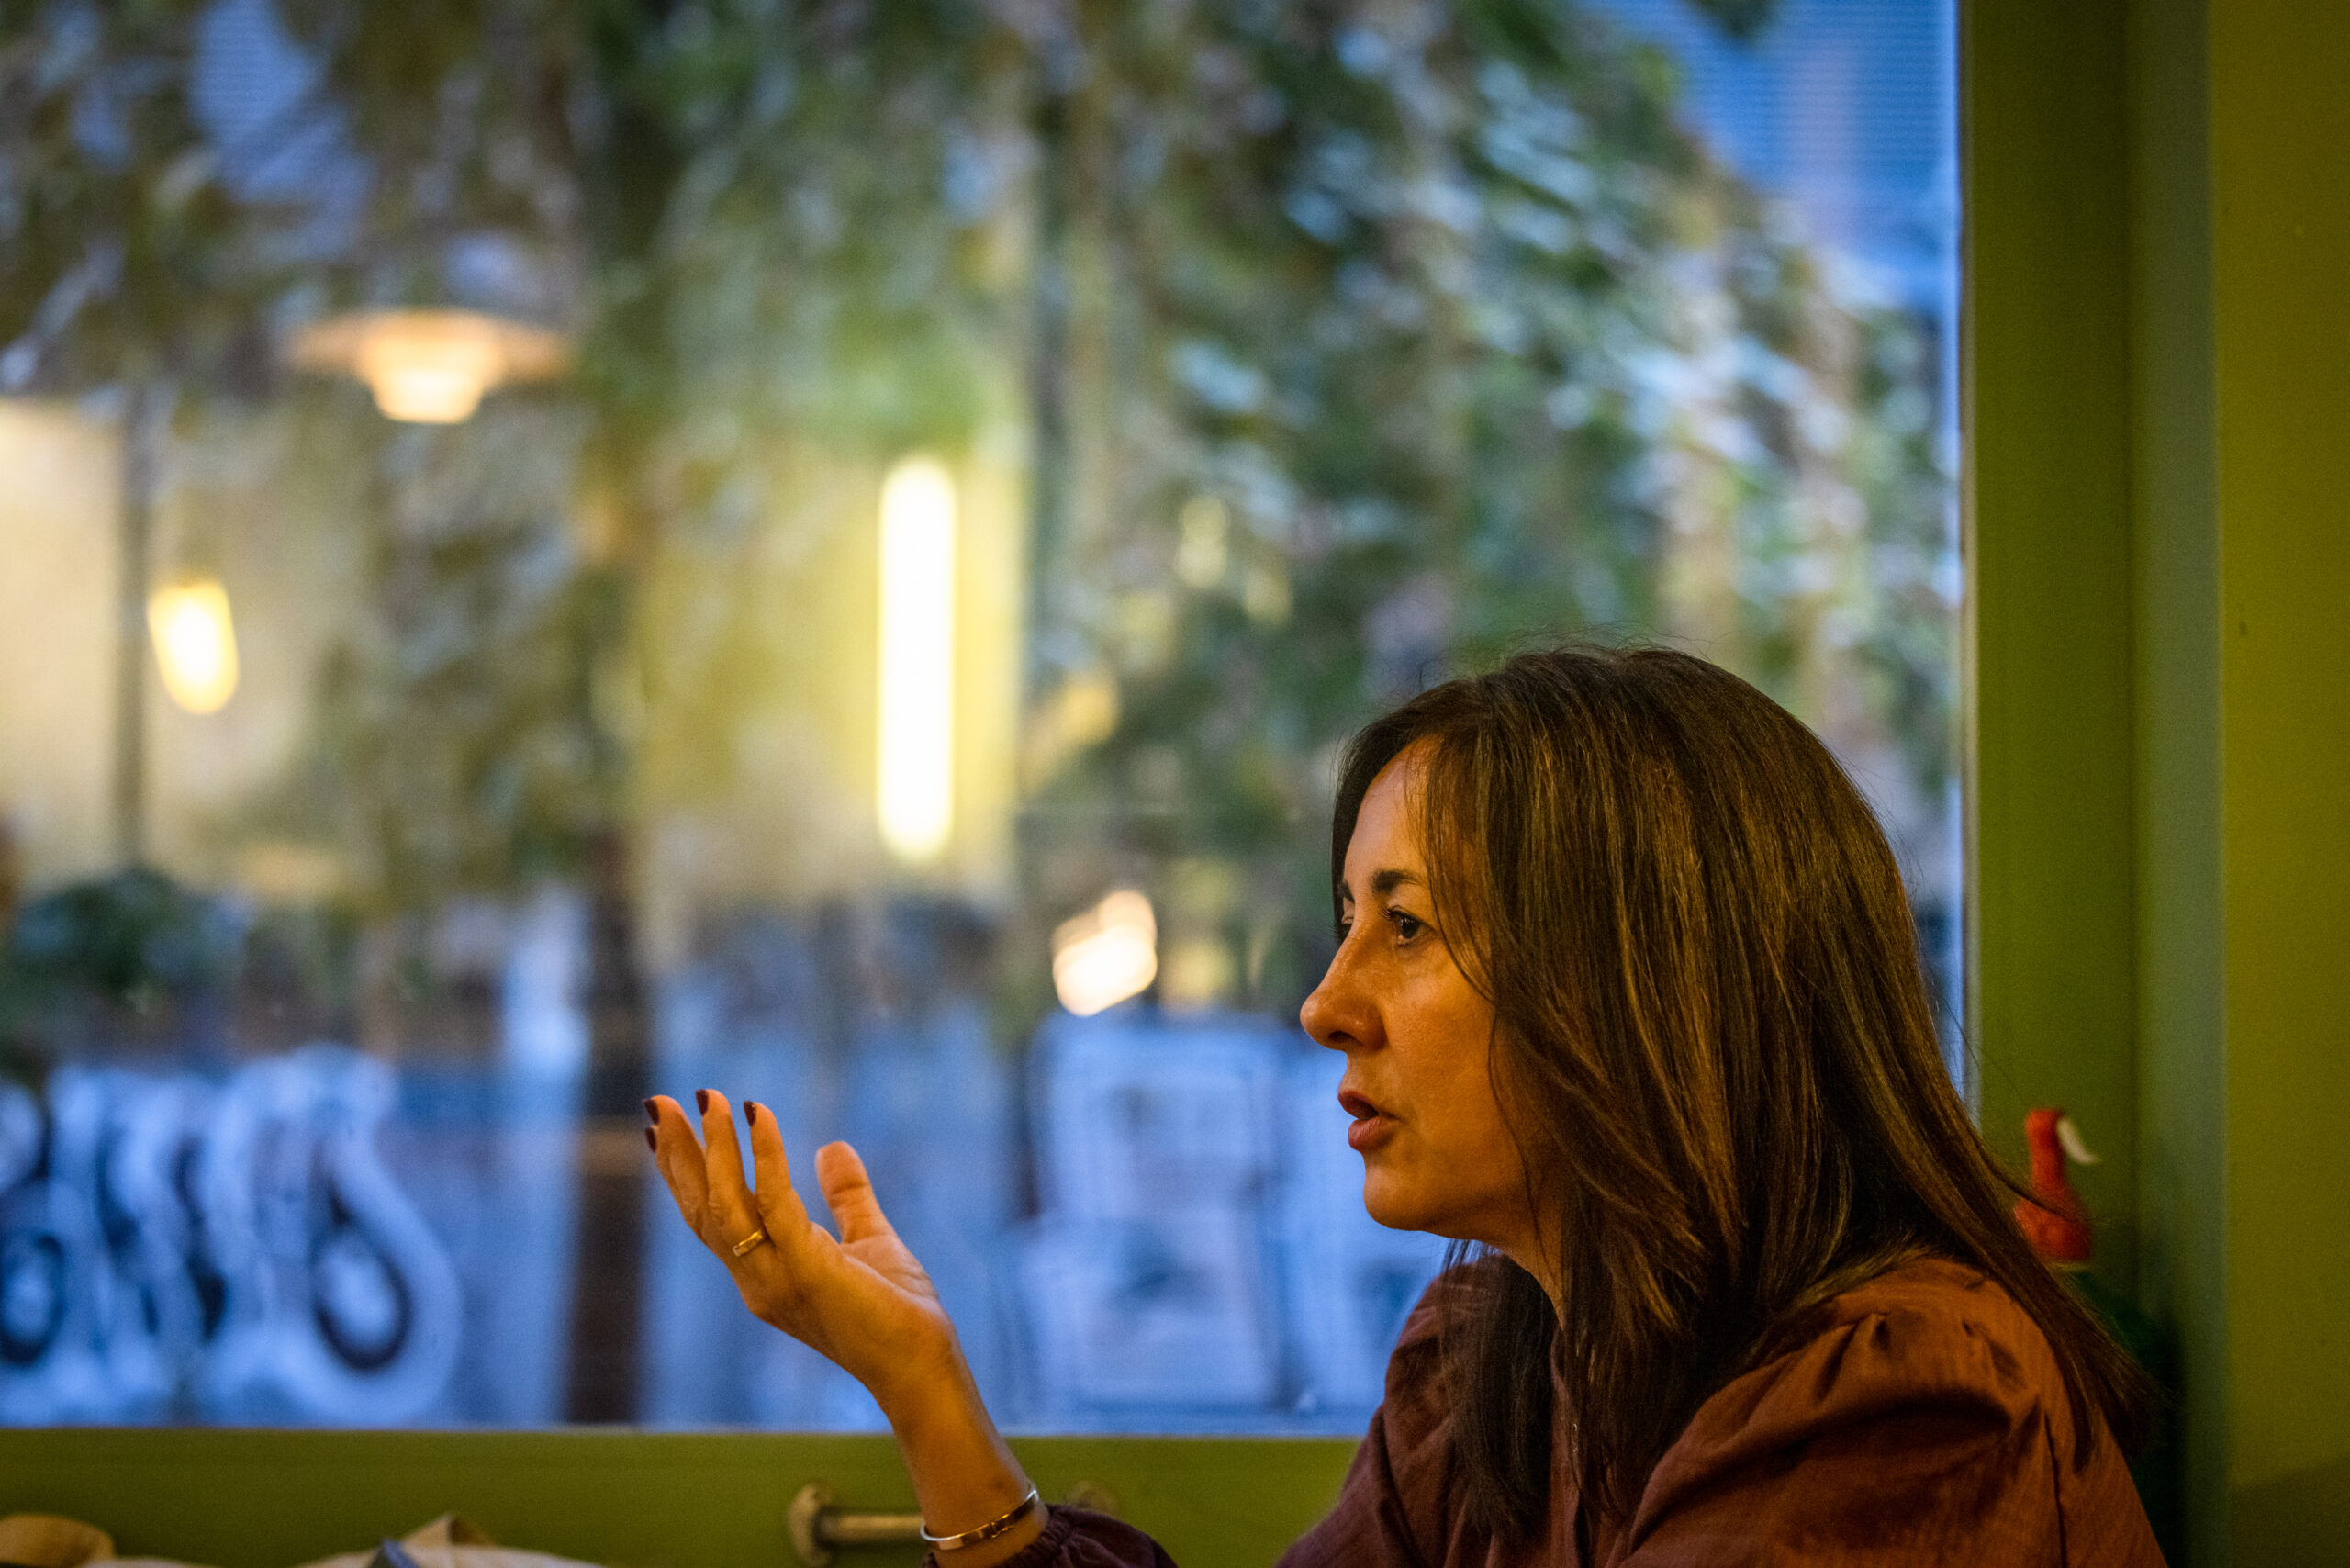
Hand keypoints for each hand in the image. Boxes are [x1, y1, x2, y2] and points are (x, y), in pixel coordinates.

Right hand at [646, 1089, 954, 1411]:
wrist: (922, 1363)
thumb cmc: (898, 1311)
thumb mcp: (867, 1238)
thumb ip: (847, 1195)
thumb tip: (832, 1147)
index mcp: (763, 1274)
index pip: (708, 1219)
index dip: (682, 1175)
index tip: (662, 1129)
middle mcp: (756, 1279)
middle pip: (702, 1210)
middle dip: (678, 1155)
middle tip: (657, 1102)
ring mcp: (775, 1278)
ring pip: (725, 1205)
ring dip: (712, 1150)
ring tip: (709, 1099)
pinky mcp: (807, 1270)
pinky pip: (776, 1204)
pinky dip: (765, 1156)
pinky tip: (760, 1115)